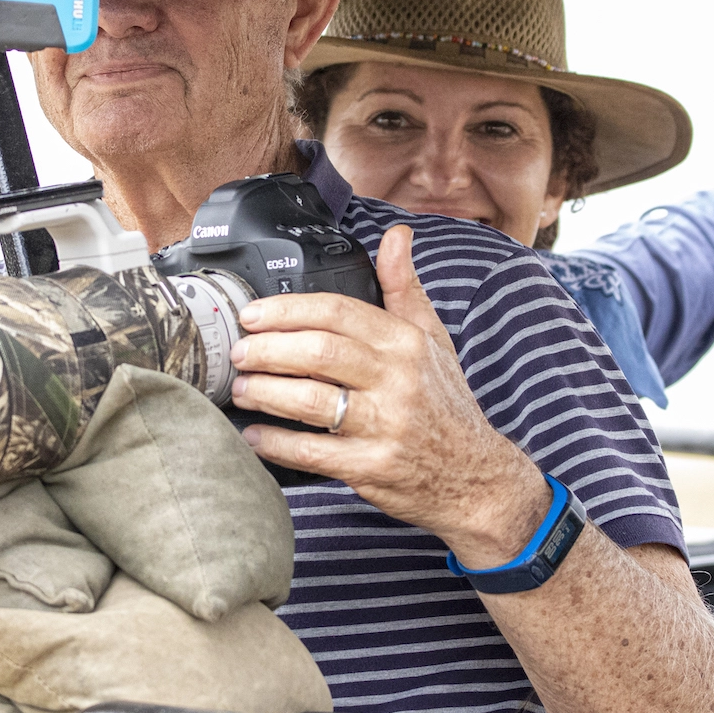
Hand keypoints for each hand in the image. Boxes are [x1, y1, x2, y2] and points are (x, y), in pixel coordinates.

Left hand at [229, 224, 548, 563]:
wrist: (475, 477)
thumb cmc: (445, 405)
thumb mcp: (433, 340)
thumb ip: (404, 288)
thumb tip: (396, 236)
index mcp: (405, 344)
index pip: (338, 313)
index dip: (288, 310)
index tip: (253, 314)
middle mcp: (397, 381)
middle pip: (319, 352)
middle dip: (267, 349)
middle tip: (238, 351)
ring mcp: (385, 426)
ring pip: (311, 401)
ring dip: (265, 392)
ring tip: (240, 389)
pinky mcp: (372, 468)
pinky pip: (314, 452)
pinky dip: (277, 443)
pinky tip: (255, 435)